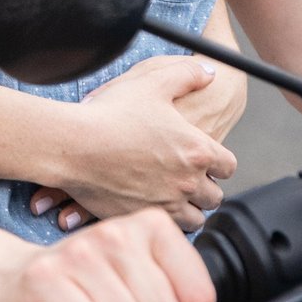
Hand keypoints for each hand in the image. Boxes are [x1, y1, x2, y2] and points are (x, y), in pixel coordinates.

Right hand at [28, 56, 237, 231]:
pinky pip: (164, 229)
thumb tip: (210, 72)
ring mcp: (164, 204)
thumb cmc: (112, 111)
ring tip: (175, 197)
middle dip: (205, 189)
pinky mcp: (140, 218)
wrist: (73, 145)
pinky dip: (163, 220)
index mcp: (197, 151)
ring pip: (194, 220)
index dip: (219, 162)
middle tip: (190, 179)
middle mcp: (186, 182)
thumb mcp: (153, 80)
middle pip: (214, 197)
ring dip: (189, 209)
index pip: (228, 166)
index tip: (207, 159)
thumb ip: (188, 73)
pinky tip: (152, 206)